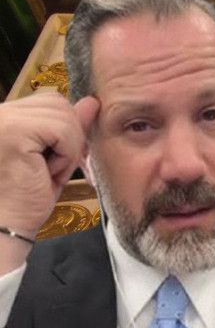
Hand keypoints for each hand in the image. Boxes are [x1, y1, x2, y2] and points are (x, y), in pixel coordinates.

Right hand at [0, 92, 98, 239]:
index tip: (54, 160)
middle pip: (58, 103)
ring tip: (45, 171)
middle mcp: (1, 111)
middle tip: (49, 169)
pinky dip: (65, 155)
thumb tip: (92, 102)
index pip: (51, 101)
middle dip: (68, 139)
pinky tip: (46, 173)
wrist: (6, 226)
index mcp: (6, 115)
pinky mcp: (12, 131)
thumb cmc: (26, 196)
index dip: (65, 130)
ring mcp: (3, 119)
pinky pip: (62, 130)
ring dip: (66, 149)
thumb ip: (70, 127)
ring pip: (64, 115)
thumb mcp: (55, 157)